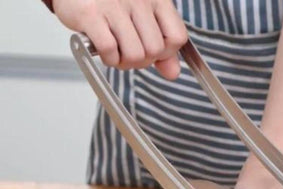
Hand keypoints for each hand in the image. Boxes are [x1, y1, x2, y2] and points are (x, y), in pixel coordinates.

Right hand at [53, 0, 187, 77]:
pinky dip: (107, 58)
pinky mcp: (91, 14)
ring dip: (123, 62)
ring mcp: (115, 5)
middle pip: (155, 51)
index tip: (152, 50)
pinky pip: (110, 51)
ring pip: (135, 55)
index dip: (166, 53)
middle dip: (141, 60)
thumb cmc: (109, 2)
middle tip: (127, 51)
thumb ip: (162, 46)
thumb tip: (173, 73)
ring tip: (114, 50)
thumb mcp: (142, 19)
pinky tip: (102, 48)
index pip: (177, 37)